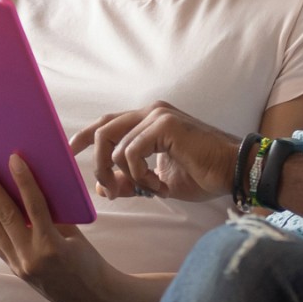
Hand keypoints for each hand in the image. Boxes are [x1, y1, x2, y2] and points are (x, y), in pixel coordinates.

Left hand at [0, 156, 123, 301]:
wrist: (88, 297)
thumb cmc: (88, 261)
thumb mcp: (75, 235)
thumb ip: (54, 214)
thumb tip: (32, 188)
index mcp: (52, 245)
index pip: (35, 206)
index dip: (24, 181)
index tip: (14, 159)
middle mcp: (30, 256)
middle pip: (6, 215)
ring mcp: (18, 264)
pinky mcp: (13, 267)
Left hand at [70, 101, 237, 202]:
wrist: (233, 171)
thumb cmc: (201, 174)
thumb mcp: (156, 181)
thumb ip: (129, 181)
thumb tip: (102, 187)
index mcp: (148, 121)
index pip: (107, 123)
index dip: (84, 136)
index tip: (69, 152)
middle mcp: (150, 112)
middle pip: (103, 131)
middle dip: (97, 164)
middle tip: (109, 189)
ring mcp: (157, 116)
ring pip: (115, 147)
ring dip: (127, 178)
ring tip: (151, 189)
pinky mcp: (165, 125)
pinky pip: (132, 153)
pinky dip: (140, 175)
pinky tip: (159, 185)